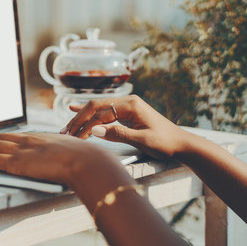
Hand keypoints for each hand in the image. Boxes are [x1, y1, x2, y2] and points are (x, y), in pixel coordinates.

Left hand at [0, 132, 133, 205]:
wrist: (85, 161)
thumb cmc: (85, 159)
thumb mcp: (72, 153)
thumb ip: (64, 155)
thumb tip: (69, 161)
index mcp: (42, 138)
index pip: (17, 136)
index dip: (4, 140)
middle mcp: (29, 141)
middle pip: (2, 139)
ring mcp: (22, 150)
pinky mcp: (17, 163)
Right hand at [61, 95, 189, 159]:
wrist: (182, 144)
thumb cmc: (166, 143)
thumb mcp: (143, 141)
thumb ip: (118, 134)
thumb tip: (94, 129)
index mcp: (131, 105)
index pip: (100, 113)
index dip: (84, 125)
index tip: (73, 138)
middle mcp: (127, 101)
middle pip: (95, 107)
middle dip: (78, 120)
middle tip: (64, 134)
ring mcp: (126, 106)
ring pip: (97, 109)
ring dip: (81, 119)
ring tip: (66, 129)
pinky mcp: (125, 112)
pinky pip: (103, 111)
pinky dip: (89, 112)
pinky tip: (74, 108)